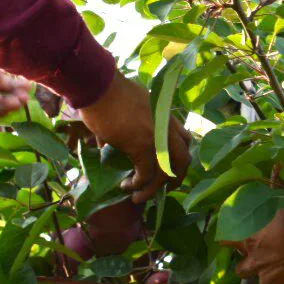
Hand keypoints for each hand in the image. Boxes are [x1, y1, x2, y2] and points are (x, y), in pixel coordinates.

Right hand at [78, 75, 191, 201]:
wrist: (98, 86)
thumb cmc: (107, 93)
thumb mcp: (127, 109)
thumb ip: (129, 126)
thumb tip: (110, 144)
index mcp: (165, 116)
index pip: (185, 139)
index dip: (181, 157)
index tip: (170, 168)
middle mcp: (166, 127)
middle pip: (183, 159)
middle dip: (176, 178)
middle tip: (164, 189)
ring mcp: (156, 136)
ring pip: (166, 171)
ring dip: (153, 189)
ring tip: (138, 197)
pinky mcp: (141, 145)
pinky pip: (146, 174)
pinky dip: (138, 185)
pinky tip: (127, 186)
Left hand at [234, 206, 283, 283]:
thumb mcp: (281, 212)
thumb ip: (269, 221)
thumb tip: (269, 218)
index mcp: (251, 242)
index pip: (226, 242)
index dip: (227, 242)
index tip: (228, 242)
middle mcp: (255, 264)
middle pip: (240, 271)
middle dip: (248, 266)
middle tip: (261, 260)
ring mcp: (268, 280)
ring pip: (264, 280)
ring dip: (271, 275)